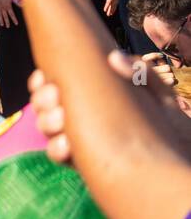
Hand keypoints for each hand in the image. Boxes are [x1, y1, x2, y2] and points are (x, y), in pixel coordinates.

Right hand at [0, 0, 16, 26]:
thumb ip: (17, 1)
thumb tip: (23, 4)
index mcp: (8, 6)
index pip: (11, 14)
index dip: (14, 19)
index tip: (16, 23)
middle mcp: (2, 7)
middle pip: (5, 16)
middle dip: (6, 22)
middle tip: (7, 27)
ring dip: (0, 20)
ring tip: (1, 25)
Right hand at [29, 52, 190, 164]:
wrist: (182, 162)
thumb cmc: (173, 128)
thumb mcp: (162, 96)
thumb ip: (142, 72)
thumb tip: (114, 57)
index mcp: (92, 94)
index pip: (55, 82)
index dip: (42, 80)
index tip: (47, 78)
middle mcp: (81, 115)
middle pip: (43, 103)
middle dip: (42, 99)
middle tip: (56, 97)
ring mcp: (80, 139)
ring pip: (45, 127)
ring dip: (46, 121)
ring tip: (61, 120)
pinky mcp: (84, 162)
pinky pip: (57, 154)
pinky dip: (56, 148)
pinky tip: (68, 145)